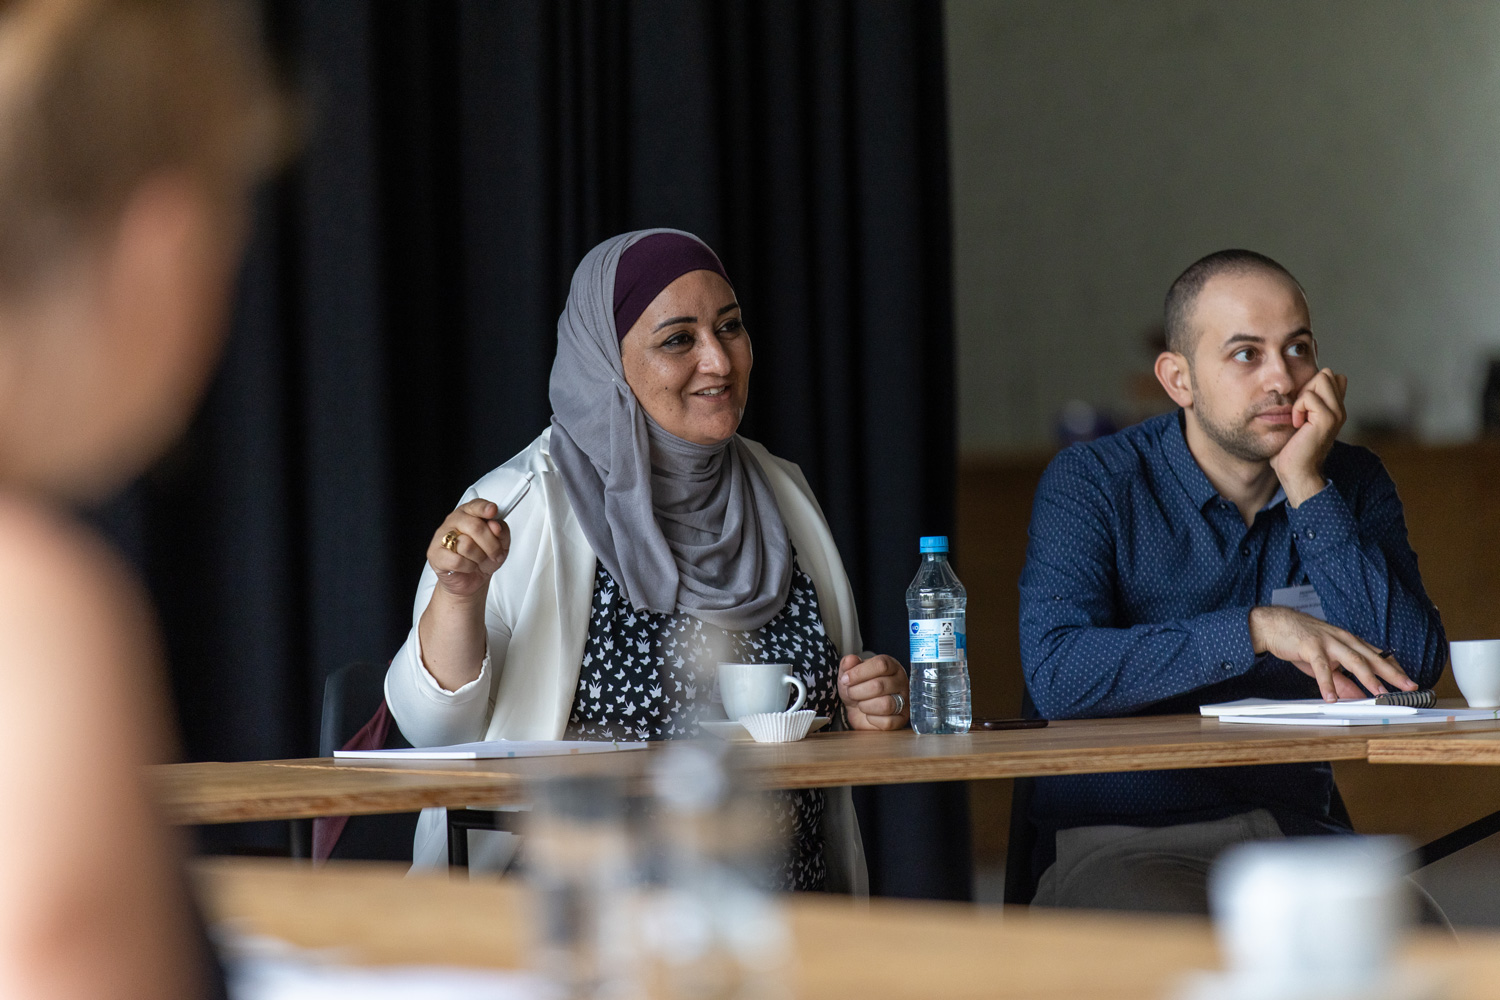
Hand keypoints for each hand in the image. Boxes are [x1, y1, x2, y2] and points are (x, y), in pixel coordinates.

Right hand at [426, 499, 509, 599]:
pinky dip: (468, 567)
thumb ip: (502, 531)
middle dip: (491, 544)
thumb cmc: (484, 558)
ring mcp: (441, 537)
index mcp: (469, 513)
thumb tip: (496, 525)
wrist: (471, 579)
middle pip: (475, 526)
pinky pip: (458, 561)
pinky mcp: (435, 554)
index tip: (493, 511)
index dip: (484, 508)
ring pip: (467, 544)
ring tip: (479, 560)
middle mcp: (454, 521)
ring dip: (479, 557)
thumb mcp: (501, 544)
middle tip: (495, 553)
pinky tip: (468, 566)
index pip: (475, 505)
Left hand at [837, 653, 909, 729]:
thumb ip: (848, 663)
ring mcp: (904, 701)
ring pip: (885, 705)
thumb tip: (850, 659)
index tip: (845, 679)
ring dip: (865, 706)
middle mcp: (901, 682)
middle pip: (879, 686)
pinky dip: (872, 719)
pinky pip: (887, 722)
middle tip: (851, 693)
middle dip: (857, 691)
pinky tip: (869, 714)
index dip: (860, 672)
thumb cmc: (857, 688)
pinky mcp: (901, 719)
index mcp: (891, 666)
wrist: (857, 709)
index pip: (881, 665)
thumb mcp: (849, 673)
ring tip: (860, 704)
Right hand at [1248, 605, 1415, 701]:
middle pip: (1373, 658)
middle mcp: (1344, 639)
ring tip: (1379, 694)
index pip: (1378, 656)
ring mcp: (1328, 642)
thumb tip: (1357, 696)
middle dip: (1392, 673)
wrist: (1275, 624)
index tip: (1409, 682)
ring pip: (1354, 660)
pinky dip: (1327, 684)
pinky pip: (1322, 667)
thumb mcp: (1325, 663)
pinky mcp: (1311, 646)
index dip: (1395, 669)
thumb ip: (1342, 680)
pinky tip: (1331, 697)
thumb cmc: (1301, 641)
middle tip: (1408, 687)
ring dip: (1368, 678)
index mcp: (1349, 642)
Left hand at [1269, 368, 1346, 505]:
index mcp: (1334, 408)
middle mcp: (1339, 409)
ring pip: (1321, 378)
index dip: (1312, 384)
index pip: (1332, 376)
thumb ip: (1304, 403)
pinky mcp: (1327, 418)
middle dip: (1306, 387)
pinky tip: (1297, 424)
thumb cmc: (1291, 449)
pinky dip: (1298, 407)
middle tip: (1299, 412)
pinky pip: (1309, 396)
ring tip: (1299, 417)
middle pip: (1326, 374)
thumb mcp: (1298, 420)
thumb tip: (1298, 390)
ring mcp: (1336, 413)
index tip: (1302, 407)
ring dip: (1303, 396)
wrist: (1295, 472)